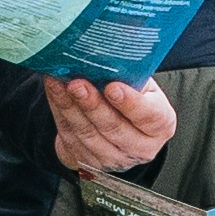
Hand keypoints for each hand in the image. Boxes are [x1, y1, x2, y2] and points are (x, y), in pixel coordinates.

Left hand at [46, 77, 177, 173]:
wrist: (118, 122)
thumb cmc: (133, 96)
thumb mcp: (142, 84)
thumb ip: (132, 74)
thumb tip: (111, 54)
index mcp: (160, 125)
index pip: (149, 116)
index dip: (131, 103)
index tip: (113, 87)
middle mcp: (140, 147)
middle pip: (114, 128)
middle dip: (92, 104)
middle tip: (77, 84)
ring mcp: (113, 159)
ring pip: (87, 134)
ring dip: (69, 107)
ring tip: (58, 84)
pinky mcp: (88, 161)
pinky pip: (69, 137)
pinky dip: (59, 112)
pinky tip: (54, 93)